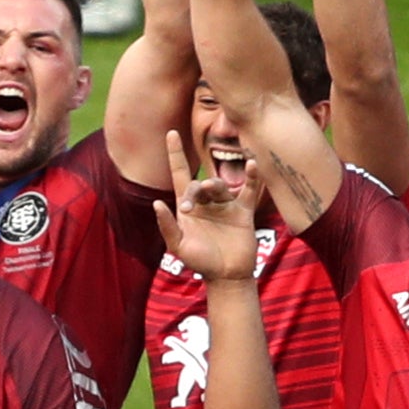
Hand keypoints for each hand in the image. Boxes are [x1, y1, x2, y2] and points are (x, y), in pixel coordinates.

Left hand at [152, 133, 259, 286]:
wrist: (226, 276)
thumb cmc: (200, 262)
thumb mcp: (179, 246)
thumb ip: (167, 226)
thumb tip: (156, 204)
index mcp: (188, 207)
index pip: (180, 174)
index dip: (175, 154)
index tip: (171, 133)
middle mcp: (207, 202)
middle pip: (200, 183)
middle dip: (196, 189)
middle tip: (191, 206)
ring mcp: (226, 205)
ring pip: (221, 186)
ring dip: (216, 186)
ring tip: (213, 191)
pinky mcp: (244, 211)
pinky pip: (249, 190)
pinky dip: (252, 177)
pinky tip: (251, 165)